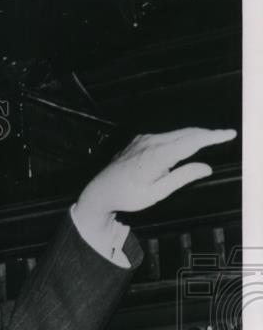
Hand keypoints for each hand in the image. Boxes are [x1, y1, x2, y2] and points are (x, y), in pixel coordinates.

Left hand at [76, 127, 236, 228]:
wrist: (100, 191)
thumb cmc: (127, 196)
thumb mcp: (156, 193)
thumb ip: (181, 178)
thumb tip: (205, 167)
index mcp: (157, 155)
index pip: (192, 141)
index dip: (213, 137)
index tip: (229, 134)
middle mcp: (151, 142)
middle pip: (187, 133)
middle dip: (207, 134)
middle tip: (224, 136)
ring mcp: (144, 139)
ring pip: (177, 133)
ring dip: (193, 135)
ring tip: (209, 140)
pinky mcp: (140, 140)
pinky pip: (166, 136)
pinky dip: (180, 137)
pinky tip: (185, 144)